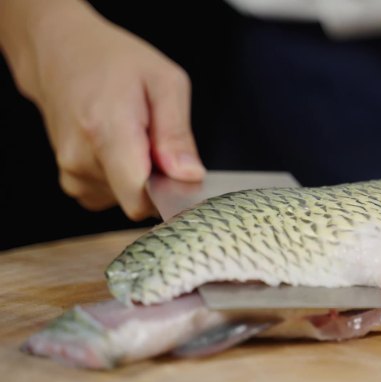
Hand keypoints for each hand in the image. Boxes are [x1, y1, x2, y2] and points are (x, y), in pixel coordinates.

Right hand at [0, 0, 204, 219]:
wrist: (60, 53)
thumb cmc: (115, 61)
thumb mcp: (165, 82)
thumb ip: (177, 134)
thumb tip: (189, 176)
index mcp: (106, 131)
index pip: (140, 199)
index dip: (170, 193)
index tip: (182, 174)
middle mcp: (81, 159)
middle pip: (139, 199)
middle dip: (159, 178)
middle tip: (156, 139)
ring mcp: (71, 173)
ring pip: (127, 199)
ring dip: (141, 175)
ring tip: (134, 135)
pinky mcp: (70, 181)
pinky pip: (112, 195)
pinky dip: (124, 178)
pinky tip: (120, 146)